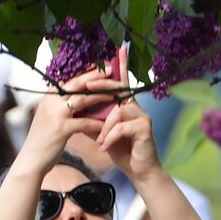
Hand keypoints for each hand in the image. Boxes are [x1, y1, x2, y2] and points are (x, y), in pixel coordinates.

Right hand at [9, 69, 118, 179]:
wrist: (31, 159)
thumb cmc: (43, 139)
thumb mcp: (50, 117)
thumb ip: (61, 106)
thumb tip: (80, 97)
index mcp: (48, 97)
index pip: (68, 79)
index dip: (84, 72)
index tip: (99, 66)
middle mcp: (50, 102)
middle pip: (76, 84)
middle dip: (95, 77)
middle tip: (110, 71)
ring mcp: (55, 114)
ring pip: (82, 100)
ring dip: (100, 96)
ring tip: (115, 94)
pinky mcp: (61, 128)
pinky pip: (85, 122)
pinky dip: (97, 123)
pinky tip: (108, 124)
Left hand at [95, 48, 163, 181]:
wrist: (138, 171)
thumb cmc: (121, 150)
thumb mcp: (103, 132)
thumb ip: (94, 118)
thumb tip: (75, 108)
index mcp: (125, 105)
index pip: (121, 81)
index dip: (121, 65)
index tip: (119, 49)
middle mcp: (136, 107)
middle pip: (120, 88)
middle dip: (102, 85)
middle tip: (88, 86)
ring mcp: (142, 116)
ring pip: (118, 110)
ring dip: (104, 126)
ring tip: (99, 141)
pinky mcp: (145, 128)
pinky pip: (122, 127)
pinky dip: (110, 137)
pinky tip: (104, 147)